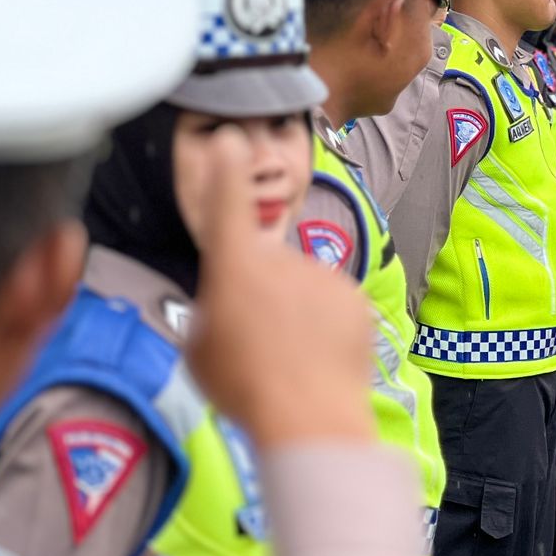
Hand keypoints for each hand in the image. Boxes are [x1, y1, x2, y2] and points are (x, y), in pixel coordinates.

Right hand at [185, 126, 375, 448]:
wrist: (311, 415)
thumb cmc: (244, 386)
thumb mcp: (201, 347)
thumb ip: (212, 310)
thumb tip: (227, 304)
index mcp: (235, 267)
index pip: (228, 206)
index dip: (227, 172)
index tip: (231, 139)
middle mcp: (282, 260)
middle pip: (265, 268)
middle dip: (260, 294)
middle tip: (254, 342)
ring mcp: (323, 276)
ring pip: (301, 288)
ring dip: (294, 313)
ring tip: (288, 358)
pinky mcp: (355, 296)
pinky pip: (332, 304)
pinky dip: (325, 325)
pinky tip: (318, 358)